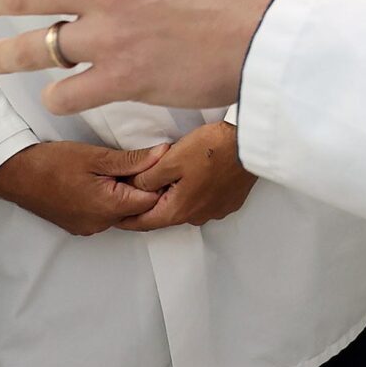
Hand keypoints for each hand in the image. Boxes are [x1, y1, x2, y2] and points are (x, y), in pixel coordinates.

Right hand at [0, 139, 162, 235]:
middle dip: (143, 188)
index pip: (151, 201)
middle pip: (137, 210)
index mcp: (109, 208)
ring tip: (119, 169)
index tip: (159, 163)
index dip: (159, 181)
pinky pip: (104, 215)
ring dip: (125, 193)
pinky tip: (102, 180)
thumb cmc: (52, 162)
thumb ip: (133, 160)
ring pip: (121, 212)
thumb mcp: (96, 156)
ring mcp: (88, 227)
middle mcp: (101, 224)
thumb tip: (164, 155)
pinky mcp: (78, 225)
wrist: (14, 174)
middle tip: (140, 163)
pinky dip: (109, 199)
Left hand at [119, 121, 256, 230]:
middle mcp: (197, 216)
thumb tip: (134, 187)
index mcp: (179, 210)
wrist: (250, 144)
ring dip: (175, 196)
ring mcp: (216, 210)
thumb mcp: (170, 160)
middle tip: (139, 190)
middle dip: (151, 204)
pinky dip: (195, 192)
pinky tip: (196, 176)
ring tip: (170, 178)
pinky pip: (205, 201)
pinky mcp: (230, 201)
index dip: (127, 219)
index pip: (145, 222)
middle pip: (166, 214)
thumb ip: (147, 177)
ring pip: (187, 206)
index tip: (115, 218)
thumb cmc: (212, 149)